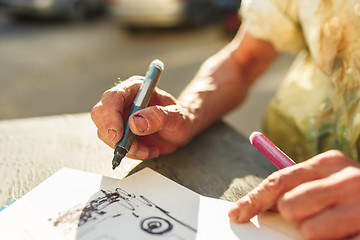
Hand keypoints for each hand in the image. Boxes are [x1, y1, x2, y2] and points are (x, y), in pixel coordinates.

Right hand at [91, 77, 194, 159]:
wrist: (183, 129)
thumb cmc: (182, 118)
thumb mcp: (177, 117)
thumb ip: (159, 117)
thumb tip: (135, 122)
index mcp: (136, 89)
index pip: (113, 98)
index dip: (110, 117)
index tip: (118, 135)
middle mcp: (124, 101)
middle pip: (101, 115)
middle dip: (114, 136)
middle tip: (134, 148)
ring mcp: (120, 117)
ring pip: (106, 133)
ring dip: (125, 147)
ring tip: (147, 150)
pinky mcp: (121, 132)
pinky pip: (115, 145)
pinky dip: (130, 153)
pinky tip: (147, 151)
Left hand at [228, 150, 359, 238]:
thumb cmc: (352, 195)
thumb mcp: (326, 181)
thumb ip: (296, 188)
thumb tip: (254, 206)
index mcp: (330, 162)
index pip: (280, 179)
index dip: (254, 198)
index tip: (236, 214)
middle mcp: (349, 178)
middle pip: (291, 206)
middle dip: (295, 217)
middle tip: (314, 215)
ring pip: (309, 231)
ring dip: (315, 233)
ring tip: (335, 225)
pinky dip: (332, 239)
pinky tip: (346, 231)